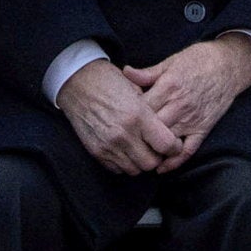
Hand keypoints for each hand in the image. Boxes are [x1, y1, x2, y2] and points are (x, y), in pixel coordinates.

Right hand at [56, 55, 183, 174]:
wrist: (77, 82)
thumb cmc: (108, 81)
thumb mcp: (135, 89)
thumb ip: (151, 111)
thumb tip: (163, 128)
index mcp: (138, 115)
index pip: (166, 145)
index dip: (174, 147)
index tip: (174, 143)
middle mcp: (124, 134)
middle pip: (151, 163)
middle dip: (157, 157)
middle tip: (156, 147)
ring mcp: (109, 145)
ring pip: (135, 170)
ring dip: (140, 162)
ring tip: (139, 148)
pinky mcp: (97, 152)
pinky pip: (118, 169)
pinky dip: (124, 163)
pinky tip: (125, 150)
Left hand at [123, 35, 250, 156]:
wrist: (228, 65)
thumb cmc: (198, 60)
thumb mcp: (171, 61)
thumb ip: (147, 73)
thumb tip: (125, 72)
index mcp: (168, 86)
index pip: (141, 107)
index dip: (128, 113)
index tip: (120, 116)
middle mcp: (179, 106)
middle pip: (151, 127)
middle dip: (136, 134)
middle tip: (124, 138)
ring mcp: (192, 120)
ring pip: (166, 140)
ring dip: (151, 149)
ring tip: (136, 154)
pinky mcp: (203, 129)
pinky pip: (188, 150)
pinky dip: (175, 161)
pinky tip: (161, 167)